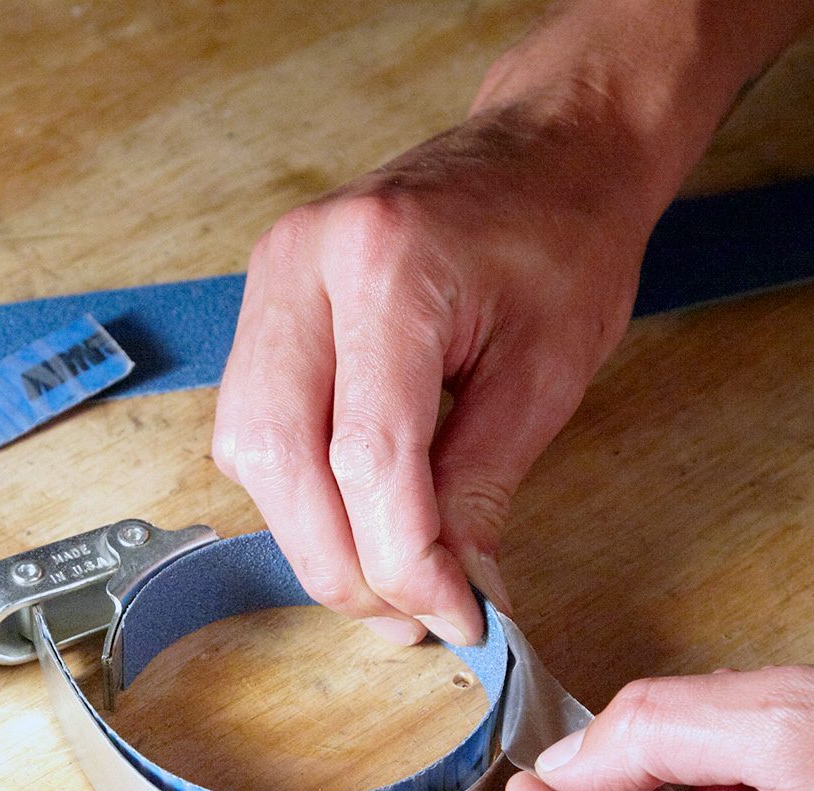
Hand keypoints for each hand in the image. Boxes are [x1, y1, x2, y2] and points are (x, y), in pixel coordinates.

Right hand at [210, 0, 813, 644]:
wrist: (547, 147)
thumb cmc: (564, 236)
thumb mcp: (547, 371)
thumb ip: (484, 488)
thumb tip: (452, 595)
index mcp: (389, 266)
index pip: (367, 452)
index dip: (402, 558)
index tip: (453, 618)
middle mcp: (305, 264)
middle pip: (278, 456)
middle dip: (339, 561)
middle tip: (407, 620)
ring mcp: (271, 277)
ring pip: (248, 450)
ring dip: (310, 534)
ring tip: (388, 580)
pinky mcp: (266, 303)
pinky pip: (253, 424)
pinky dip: (298, 490)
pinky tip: (357, 518)